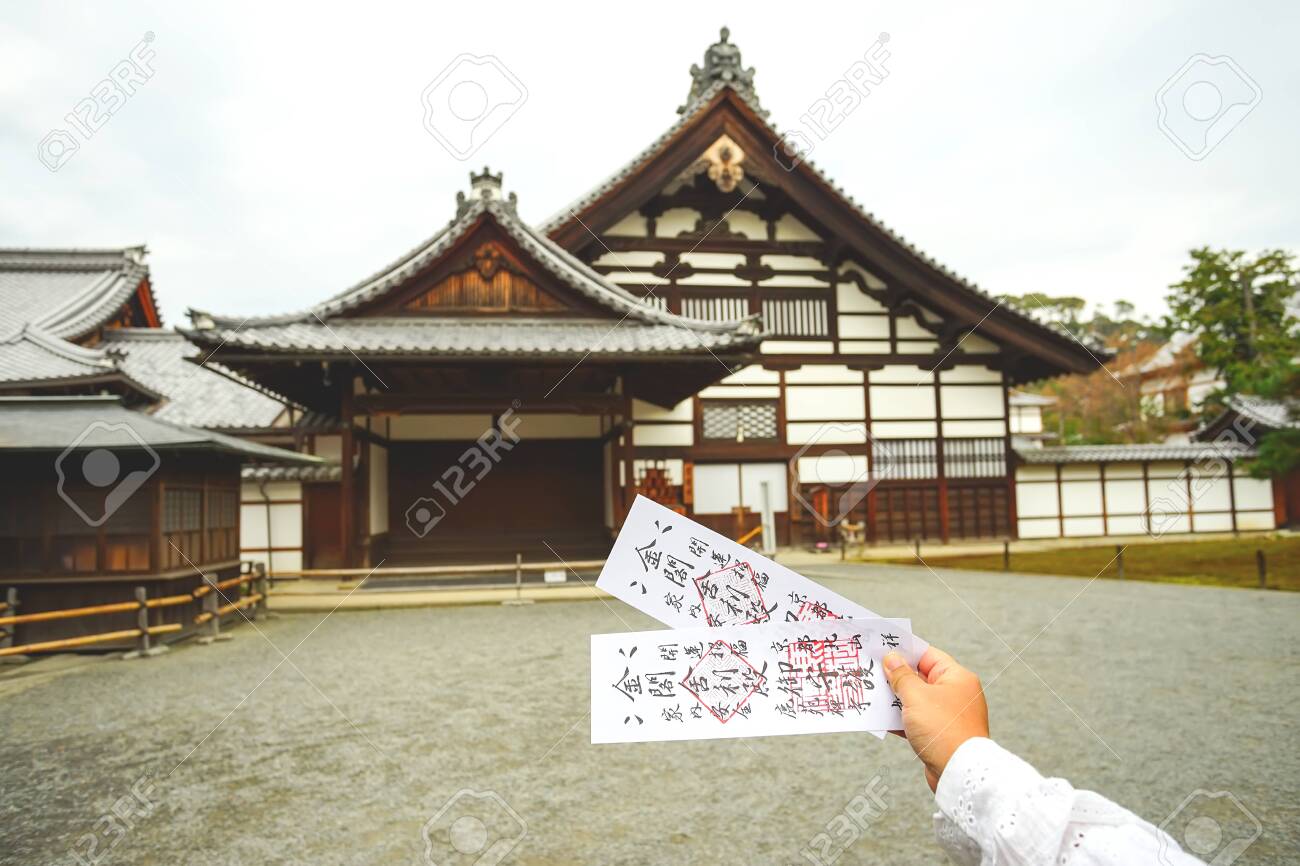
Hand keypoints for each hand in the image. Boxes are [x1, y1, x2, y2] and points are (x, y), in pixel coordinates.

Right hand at [883, 647, 988, 792]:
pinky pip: (916, 721)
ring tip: (873, 694)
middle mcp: (955, 693)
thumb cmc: (943, 729)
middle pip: (920, 677)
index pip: (927, 655)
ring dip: (896, 699)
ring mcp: (948, 715)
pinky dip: (900, 719)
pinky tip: (881, 719)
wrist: (960, 772)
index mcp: (956, 677)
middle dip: (896, 676)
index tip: (883, 648)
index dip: (904, 651)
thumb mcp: (916, 696)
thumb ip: (901, 676)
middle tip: (872, 671)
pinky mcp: (940, 734)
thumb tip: (892, 659)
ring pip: (916, 700)